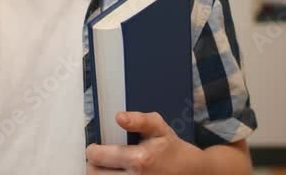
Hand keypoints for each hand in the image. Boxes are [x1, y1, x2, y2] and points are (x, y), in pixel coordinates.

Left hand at [85, 112, 203, 173]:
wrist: (193, 172)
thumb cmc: (172, 149)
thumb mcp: (159, 128)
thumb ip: (139, 120)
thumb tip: (119, 117)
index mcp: (140, 160)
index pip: (98, 156)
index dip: (93, 150)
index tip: (96, 147)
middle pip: (94, 174)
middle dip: (94, 164)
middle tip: (102, 159)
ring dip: (101, 174)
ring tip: (110, 167)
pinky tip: (118, 173)